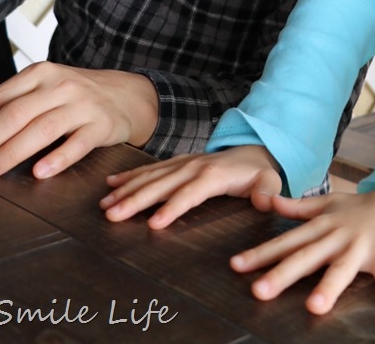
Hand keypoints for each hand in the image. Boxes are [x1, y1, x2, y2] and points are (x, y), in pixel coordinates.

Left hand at [0, 62, 158, 178]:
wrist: (127, 94)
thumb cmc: (78, 95)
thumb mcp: (47, 87)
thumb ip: (16, 101)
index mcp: (41, 74)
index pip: (1, 98)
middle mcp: (61, 86)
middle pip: (18, 113)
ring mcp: (83, 105)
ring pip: (44, 128)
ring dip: (14, 151)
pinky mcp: (101, 125)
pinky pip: (78, 144)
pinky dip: (58, 158)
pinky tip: (41, 170)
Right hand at [100, 145, 282, 226]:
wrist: (253, 149)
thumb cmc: (260, 173)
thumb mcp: (270, 181)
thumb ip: (268, 192)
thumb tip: (264, 202)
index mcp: (214, 175)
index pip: (190, 194)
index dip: (173, 208)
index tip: (153, 224)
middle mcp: (193, 166)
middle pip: (161, 185)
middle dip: (136, 200)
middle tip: (112, 215)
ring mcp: (182, 163)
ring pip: (150, 176)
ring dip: (126, 190)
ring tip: (105, 204)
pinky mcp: (176, 163)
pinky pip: (150, 169)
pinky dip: (130, 175)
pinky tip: (111, 183)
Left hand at [231, 184, 374, 314]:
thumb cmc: (362, 208)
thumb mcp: (328, 205)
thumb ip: (298, 207)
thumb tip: (270, 202)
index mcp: (322, 227)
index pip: (287, 242)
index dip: (261, 254)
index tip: (236, 265)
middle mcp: (338, 236)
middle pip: (307, 257)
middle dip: (282, 274)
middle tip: (258, 291)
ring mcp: (362, 245)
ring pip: (343, 268)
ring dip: (329, 286)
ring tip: (314, 307)